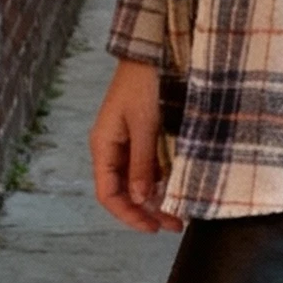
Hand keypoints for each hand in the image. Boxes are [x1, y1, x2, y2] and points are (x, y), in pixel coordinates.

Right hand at [90, 61, 183, 233]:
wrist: (149, 55)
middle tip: (173, 225)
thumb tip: (139, 198)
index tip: (152, 227)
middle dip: (146, 212)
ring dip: (155, 200)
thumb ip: (142, 162)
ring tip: (179, 215)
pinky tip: (175, 191)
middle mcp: (111, 150)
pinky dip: (159, 183)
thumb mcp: (144, 125)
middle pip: (123, 193)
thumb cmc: (142, 85)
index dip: (128, 214)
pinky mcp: (140, 140)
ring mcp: (126, 146)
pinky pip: (146, 170)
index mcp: (103, 147)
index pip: (108, 194)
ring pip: (136, 184)